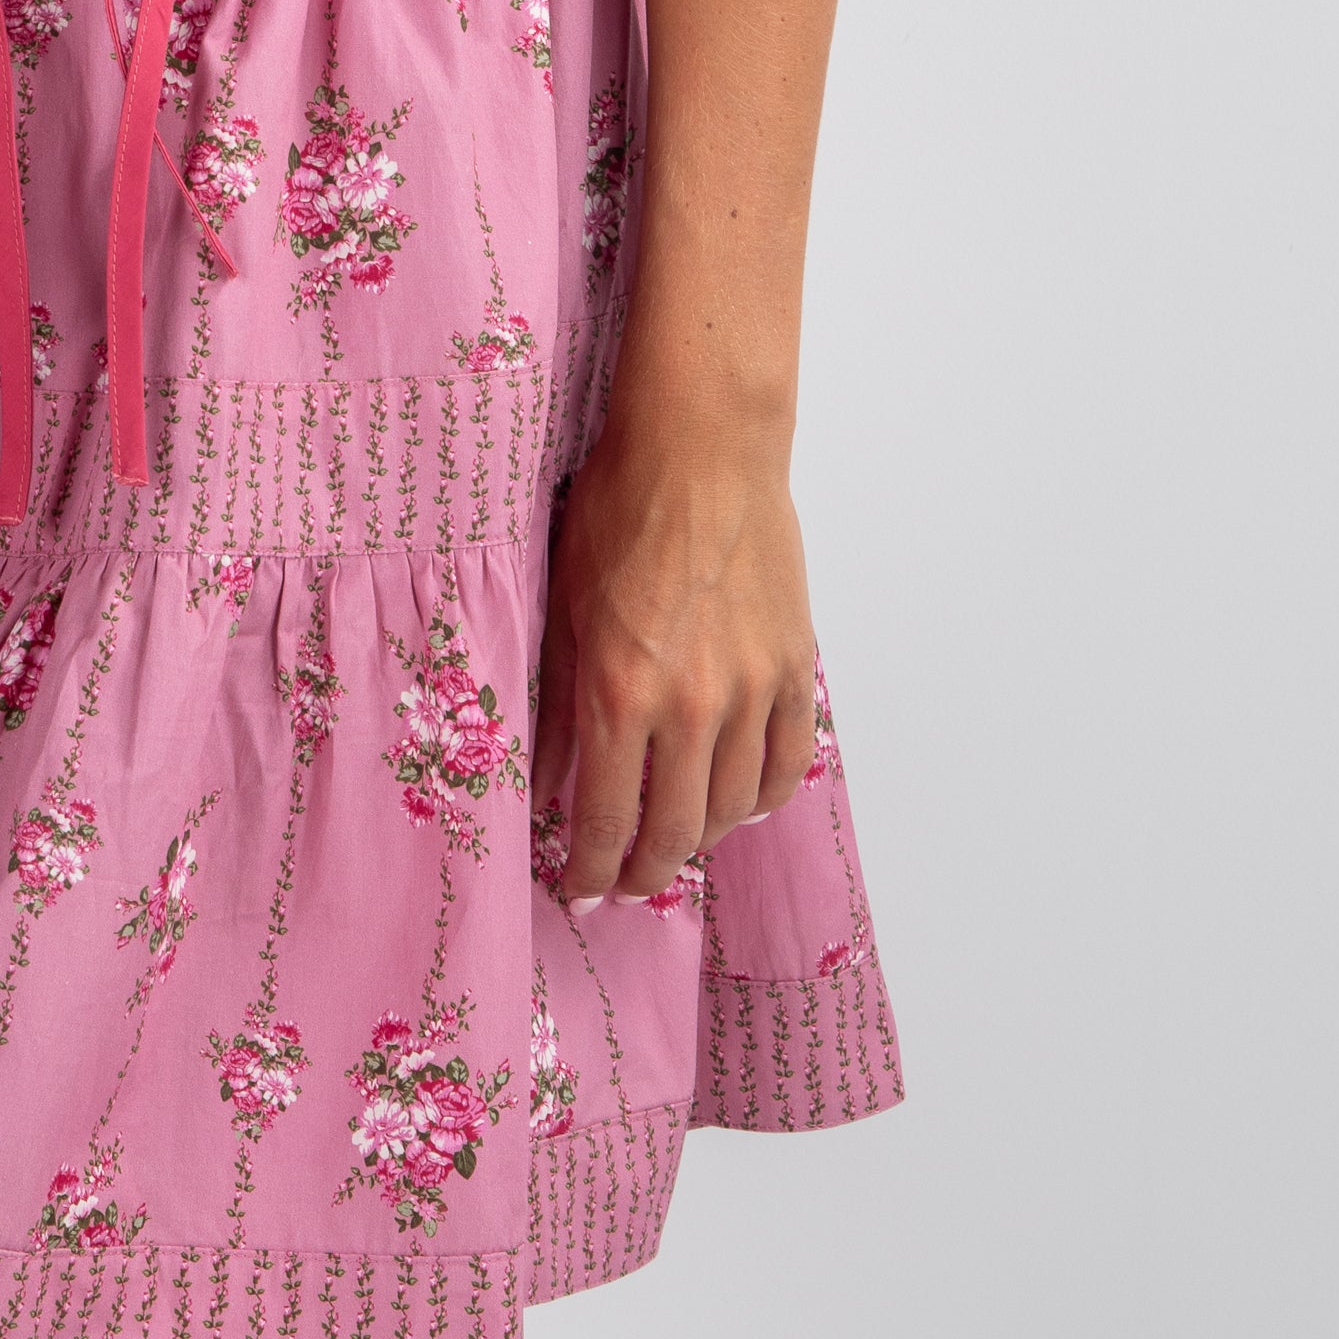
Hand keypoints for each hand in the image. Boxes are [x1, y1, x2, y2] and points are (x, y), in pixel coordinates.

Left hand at [531, 419, 819, 904]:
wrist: (703, 448)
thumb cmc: (620, 509)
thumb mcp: (564, 605)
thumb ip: (557, 701)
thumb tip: (545, 779)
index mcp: (619, 689)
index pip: (603, 817)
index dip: (588, 868)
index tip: (576, 890)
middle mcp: (691, 703)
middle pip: (674, 832)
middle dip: (643, 873)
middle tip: (624, 886)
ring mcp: (753, 689)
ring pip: (734, 807)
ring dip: (701, 841)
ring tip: (673, 845)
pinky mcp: (794, 667)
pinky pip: (788, 763)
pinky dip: (763, 798)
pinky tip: (738, 805)